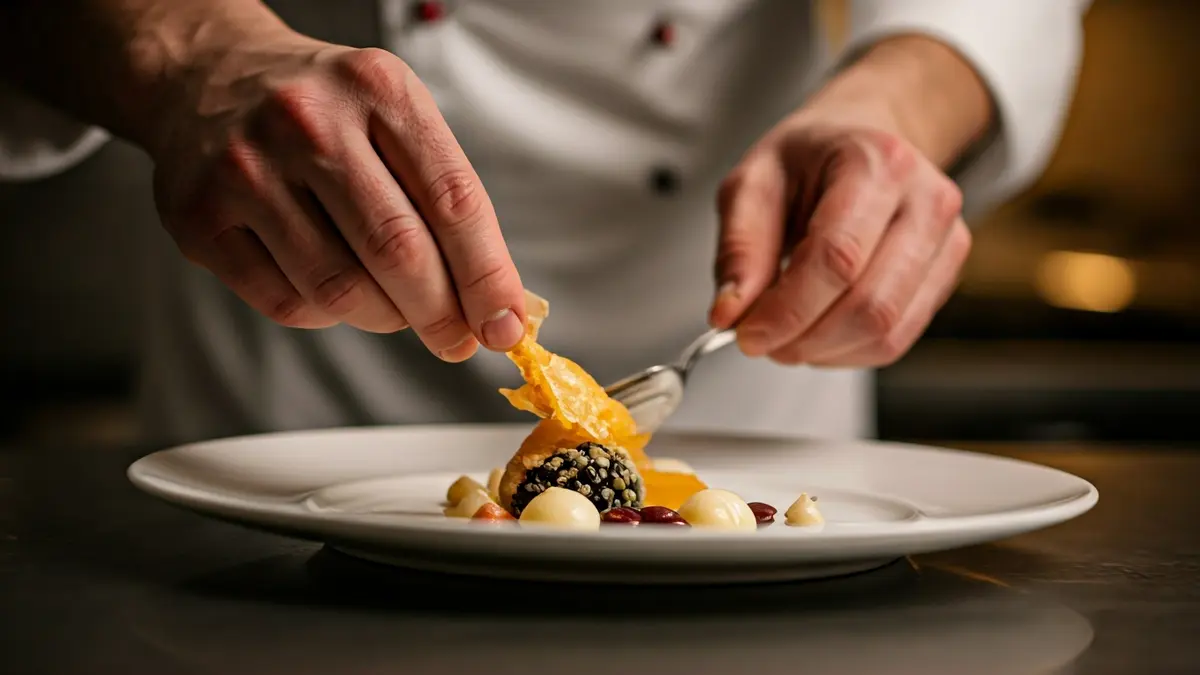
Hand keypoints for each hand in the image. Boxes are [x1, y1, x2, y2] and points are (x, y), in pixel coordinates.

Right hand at [149, 34, 524, 360]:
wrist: (204, 77)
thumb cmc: (321, 110)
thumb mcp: (393, 117)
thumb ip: (445, 200)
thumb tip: (496, 304)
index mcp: (377, 89)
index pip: (453, 201)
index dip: (488, 276)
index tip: (505, 326)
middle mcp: (309, 122)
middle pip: (398, 251)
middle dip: (441, 314)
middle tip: (457, 340)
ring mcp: (247, 170)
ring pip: (341, 289)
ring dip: (386, 318)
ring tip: (396, 309)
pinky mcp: (200, 219)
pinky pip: (288, 304)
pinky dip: (327, 315)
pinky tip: (335, 292)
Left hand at [709, 121, 970, 366]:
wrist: (863, 139)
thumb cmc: (808, 158)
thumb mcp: (753, 183)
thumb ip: (739, 247)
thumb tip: (729, 314)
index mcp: (876, 163)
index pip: (837, 257)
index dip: (788, 310)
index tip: (747, 333)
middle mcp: (926, 200)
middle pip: (869, 304)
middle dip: (804, 339)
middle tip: (762, 340)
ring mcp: (947, 239)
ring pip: (887, 331)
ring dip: (824, 351)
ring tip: (786, 337)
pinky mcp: (947, 273)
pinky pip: (898, 338)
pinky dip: (847, 351)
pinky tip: (817, 333)